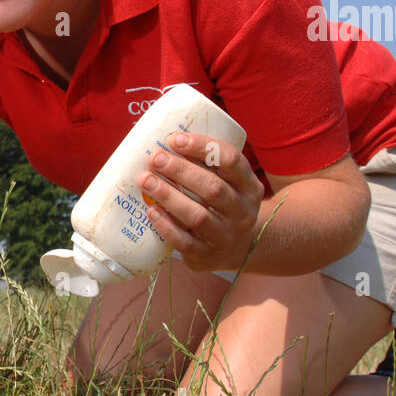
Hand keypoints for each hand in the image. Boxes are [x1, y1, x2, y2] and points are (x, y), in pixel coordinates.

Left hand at [138, 132, 265, 272]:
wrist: (235, 248)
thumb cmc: (221, 205)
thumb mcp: (227, 183)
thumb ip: (206, 165)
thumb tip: (162, 140)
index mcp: (249, 186)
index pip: (231, 160)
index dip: (203, 147)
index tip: (175, 139)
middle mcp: (243, 212)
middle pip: (212, 188)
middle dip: (180, 171)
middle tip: (155, 158)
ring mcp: (226, 237)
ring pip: (198, 216)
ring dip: (169, 195)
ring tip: (146, 180)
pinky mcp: (206, 256)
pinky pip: (184, 242)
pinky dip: (166, 225)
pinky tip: (151, 210)